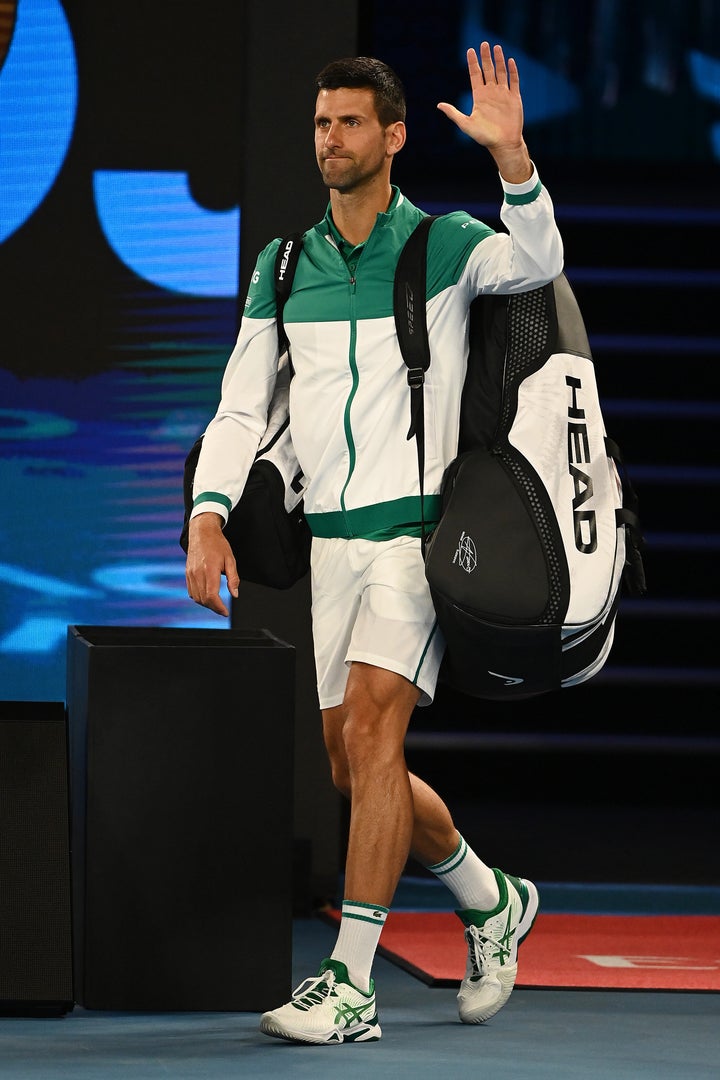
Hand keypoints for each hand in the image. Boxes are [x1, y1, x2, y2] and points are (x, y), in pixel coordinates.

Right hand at [185, 512, 239, 616]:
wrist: (202, 533)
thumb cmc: (218, 544)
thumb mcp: (231, 560)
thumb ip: (233, 578)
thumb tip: (235, 594)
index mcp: (210, 570)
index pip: (211, 596)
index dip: (219, 607)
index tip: (225, 612)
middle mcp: (198, 573)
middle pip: (203, 599)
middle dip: (214, 608)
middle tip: (223, 609)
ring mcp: (190, 573)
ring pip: (196, 597)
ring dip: (206, 604)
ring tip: (216, 604)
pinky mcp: (187, 573)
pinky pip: (191, 591)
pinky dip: (199, 597)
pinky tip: (207, 596)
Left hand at [437, 42, 531, 182]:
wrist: (503, 144)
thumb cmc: (484, 137)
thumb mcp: (466, 124)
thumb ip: (453, 113)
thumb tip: (439, 105)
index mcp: (479, 96)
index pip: (475, 74)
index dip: (472, 62)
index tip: (470, 50)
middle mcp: (491, 92)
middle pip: (488, 70)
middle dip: (486, 57)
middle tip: (483, 43)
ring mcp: (503, 94)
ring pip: (501, 72)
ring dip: (499, 60)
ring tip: (496, 47)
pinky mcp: (514, 98)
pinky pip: (513, 81)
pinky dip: (512, 71)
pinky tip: (510, 60)